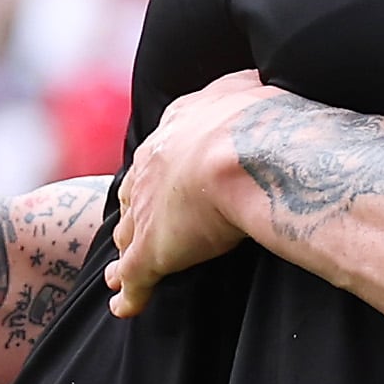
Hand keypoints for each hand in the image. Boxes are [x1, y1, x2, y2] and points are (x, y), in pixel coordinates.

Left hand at [109, 70, 278, 312]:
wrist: (247, 152)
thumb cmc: (261, 122)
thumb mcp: (251, 89)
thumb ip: (248, 88)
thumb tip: (262, 77)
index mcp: (176, 128)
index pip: (162, 151)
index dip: (163, 168)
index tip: (166, 177)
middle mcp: (152, 166)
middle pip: (137, 191)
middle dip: (136, 207)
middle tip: (137, 222)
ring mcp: (147, 209)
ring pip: (130, 232)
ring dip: (127, 249)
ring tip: (121, 267)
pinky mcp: (152, 250)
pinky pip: (134, 275)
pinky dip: (129, 292)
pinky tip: (124, 306)